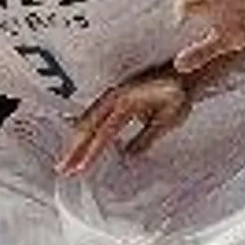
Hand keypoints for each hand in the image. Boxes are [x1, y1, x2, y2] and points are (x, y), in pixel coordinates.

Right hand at [59, 65, 192, 175]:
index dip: (91, 152)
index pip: (104, 132)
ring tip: (66, 163)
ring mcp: (110, 96)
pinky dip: (82, 132)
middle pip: (87, 127)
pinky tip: (76, 144)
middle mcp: (113, 98)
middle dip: (74, 150)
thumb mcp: (167, 119)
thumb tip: (129, 154)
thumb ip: (146, 136)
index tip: (80, 169)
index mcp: (126, 103)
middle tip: (63, 170)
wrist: (182, 74)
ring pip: (86, 121)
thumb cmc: (177, 96)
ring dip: (75, 143)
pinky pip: (91, 116)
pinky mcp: (111, 98)